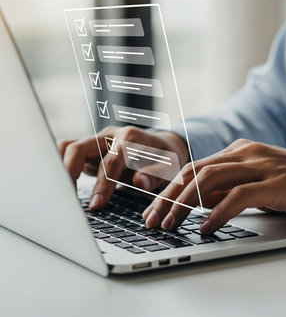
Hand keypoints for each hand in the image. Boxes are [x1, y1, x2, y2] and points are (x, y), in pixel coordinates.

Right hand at [58, 126, 189, 209]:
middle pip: (80, 148)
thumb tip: (140, 182)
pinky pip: (68, 153)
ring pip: (69, 147)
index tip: (96, 206)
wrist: (163, 146)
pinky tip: (61, 187)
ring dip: (60, 168)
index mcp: (131, 138)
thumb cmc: (167, 158)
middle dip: (70, 173)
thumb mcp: (170, 167)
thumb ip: (156, 174)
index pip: (110, 161)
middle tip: (67, 201)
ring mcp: (98, 140)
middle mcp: (110, 136)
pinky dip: (61, 166)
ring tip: (59, 195)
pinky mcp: (90, 149)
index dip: (103, 184)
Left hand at [142, 139, 285, 233]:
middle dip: (168, 197)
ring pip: (210, 180)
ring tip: (169, 225)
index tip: (155, 210)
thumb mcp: (260, 183)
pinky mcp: (277, 183)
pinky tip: (205, 228)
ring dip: (184, 204)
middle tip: (152, 220)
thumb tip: (202, 203)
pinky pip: (238, 196)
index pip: (195, 168)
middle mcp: (247, 153)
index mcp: (241, 151)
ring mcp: (262, 166)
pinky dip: (217, 213)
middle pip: (196, 172)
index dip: (171, 189)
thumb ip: (232, 188)